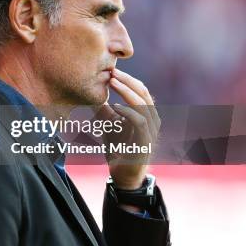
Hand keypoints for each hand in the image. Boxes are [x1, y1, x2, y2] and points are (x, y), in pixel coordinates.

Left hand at [96, 69, 160, 189]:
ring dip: (127, 92)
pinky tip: (115, 106)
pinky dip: (128, 112)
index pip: (141, 90)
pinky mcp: (145, 142)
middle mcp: (152, 120)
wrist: (123, 175)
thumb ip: (105, 110)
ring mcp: (151, 131)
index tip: (112, 70)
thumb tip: (92, 93)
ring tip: (112, 83)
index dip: (128, 79)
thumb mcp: (109, 125)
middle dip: (128, 81)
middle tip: (112, 72)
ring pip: (143, 105)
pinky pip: (140, 122)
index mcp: (147, 114)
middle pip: (144, 93)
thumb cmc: (118, 149)